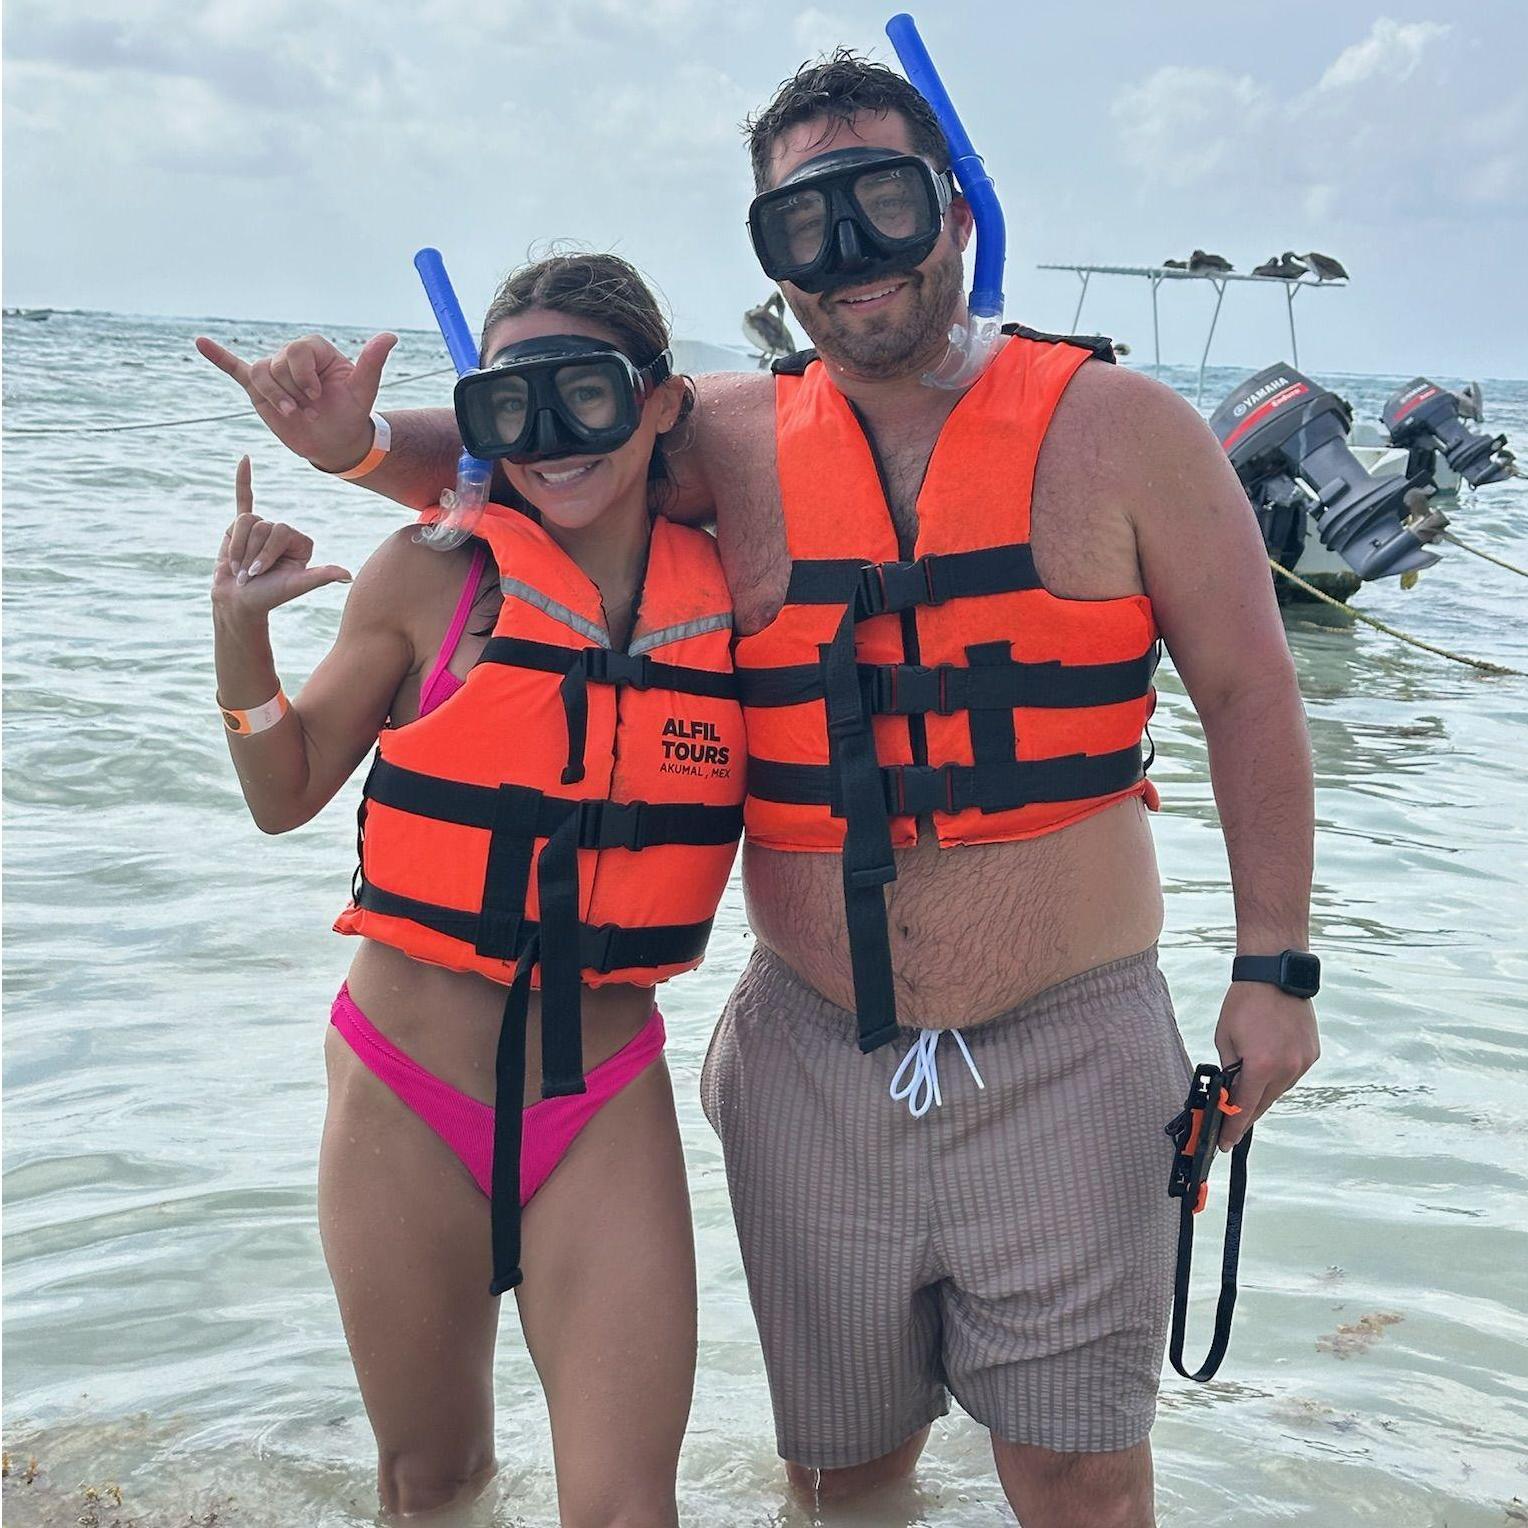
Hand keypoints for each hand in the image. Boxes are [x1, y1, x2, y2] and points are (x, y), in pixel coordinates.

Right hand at [195, 330, 397, 472]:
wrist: (334, 441)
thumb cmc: (350, 414)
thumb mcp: (363, 390)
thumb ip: (372, 362)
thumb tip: (390, 336)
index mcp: (316, 350)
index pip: (297, 351)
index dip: (305, 377)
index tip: (319, 396)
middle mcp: (292, 356)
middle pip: (278, 364)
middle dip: (293, 391)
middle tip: (309, 408)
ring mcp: (274, 371)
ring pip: (260, 374)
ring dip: (277, 398)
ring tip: (294, 413)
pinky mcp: (259, 388)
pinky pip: (235, 368)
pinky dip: (218, 357)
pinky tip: (201, 342)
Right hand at [213, 457, 351, 615]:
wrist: (238, 601)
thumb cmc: (268, 596)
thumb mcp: (295, 586)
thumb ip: (320, 576)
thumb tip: (348, 574)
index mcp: (301, 542)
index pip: (280, 531)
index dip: (266, 553)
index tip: (262, 575)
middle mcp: (284, 532)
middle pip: (262, 526)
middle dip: (251, 553)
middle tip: (250, 574)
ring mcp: (262, 528)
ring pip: (245, 522)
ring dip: (237, 548)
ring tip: (240, 567)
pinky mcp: (241, 527)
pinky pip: (244, 499)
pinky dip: (243, 480)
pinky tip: (245, 459)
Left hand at [1212, 982, 1319, 1148]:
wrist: (1275, 975)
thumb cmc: (1245, 1002)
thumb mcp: (1225, 1038)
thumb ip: (1229, 1068)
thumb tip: (1230, 1090)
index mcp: (1261, 1066)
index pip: (1244, 1108)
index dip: (1233, 1127)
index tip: (1226, 1143)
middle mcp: (1286, 1069)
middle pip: (1263, 1103)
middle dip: (1246, 1114)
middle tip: (1232, 1124)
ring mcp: (1302, 1062)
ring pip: (1279, 1090)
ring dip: (1263, 1093)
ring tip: (1248, 1089)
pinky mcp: (1312, 1054)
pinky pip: (1291, 1075)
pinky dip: (1278, 1076)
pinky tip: (1267, 1068)